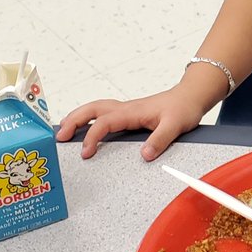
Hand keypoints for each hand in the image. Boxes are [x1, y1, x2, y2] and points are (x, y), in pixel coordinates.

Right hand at [55, 85, 204, 160]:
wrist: (191, 97)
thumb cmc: (183, 108)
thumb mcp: (176, 125)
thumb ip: (160, 139)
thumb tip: (144, 154)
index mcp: (132, 111)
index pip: (105, 122)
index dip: (93, 137)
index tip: (86, 153)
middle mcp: (126, 109)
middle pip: (92, 109)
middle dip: (74, 121)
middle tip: (60, 137)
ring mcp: (126, 110)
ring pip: (95, 109)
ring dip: (78, 117)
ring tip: (63, 131)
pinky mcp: (128, 114)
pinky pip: (103, 114)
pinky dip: (89, 119)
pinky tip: (85, 128)